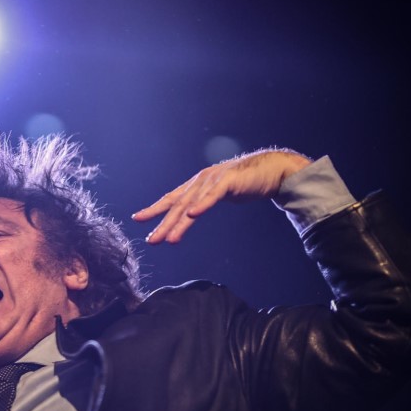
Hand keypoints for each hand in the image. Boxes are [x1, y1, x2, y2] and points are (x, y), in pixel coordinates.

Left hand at [131, 148, 311, 243]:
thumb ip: (205, 200)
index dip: (155, 209)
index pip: (172, 198)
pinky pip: (213, 195)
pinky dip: (202, 205)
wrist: (272, 170)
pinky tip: (191, 215)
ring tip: (167, 239)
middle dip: (162, 223)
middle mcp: (201, 181)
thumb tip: (191, 213)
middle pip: (177, 205)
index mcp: (197, 184)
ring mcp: (214, 180)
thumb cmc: (246, 183)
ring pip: (192, 204)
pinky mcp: (229, 181)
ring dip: (178, 223)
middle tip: (150, 240)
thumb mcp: (220, 193)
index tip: (138, 220)